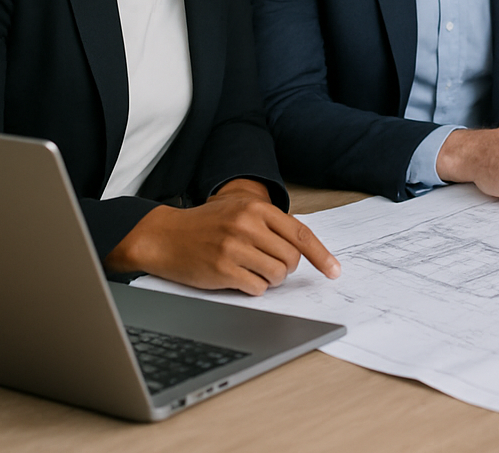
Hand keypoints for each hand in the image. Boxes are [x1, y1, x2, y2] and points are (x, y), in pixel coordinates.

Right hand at [105, 178, 340, 295]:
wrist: (164, 236)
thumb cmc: (205, 225)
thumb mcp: (239, 211)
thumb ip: (270, 224)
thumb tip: (304, 250)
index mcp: (255, 208)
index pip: (301, 235)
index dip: (322, 256)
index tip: (334, 271)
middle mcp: (247, 225)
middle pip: (291, 259)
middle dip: (286, 269)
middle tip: (270, 266)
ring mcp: (234, 248)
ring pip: (277, 275)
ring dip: (271, 280)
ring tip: (253, 271)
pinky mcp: (223, 269)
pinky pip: (257, 288)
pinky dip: (254, 288)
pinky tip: (239, 278)